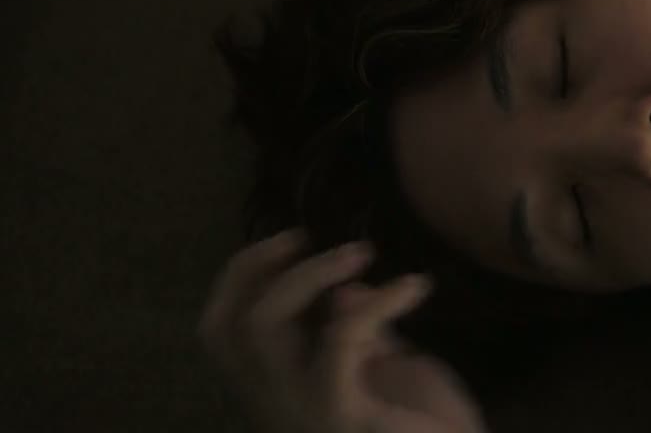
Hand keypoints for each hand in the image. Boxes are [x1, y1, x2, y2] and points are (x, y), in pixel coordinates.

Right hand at [198, 228, 488, 432]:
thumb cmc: (426, 423)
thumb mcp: (385, 367)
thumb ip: (356, 333)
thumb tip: (343, 291)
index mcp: (281, 392)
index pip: (223, 333)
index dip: (241, 278)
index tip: (292, 241)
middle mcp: (276, 407)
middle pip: (227, 327)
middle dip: (258, 266)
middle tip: (309, 238)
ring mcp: (301, 413)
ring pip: (262, 326)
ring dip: (310, 273)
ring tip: (362, 252)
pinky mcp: (340, 415)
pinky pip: (339, 338)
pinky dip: (376, 300)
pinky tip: (415, 286)